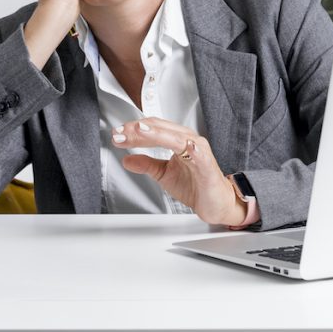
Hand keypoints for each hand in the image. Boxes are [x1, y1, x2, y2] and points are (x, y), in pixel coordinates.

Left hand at [111, 117, 246, 226]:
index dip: (134, 130)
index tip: (117, 135)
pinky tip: (177, 143)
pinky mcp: (206, 163)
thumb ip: (147, 164)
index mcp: (178, 140)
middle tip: (119, 134)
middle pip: (160, 128)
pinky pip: (197, 152)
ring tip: (138, 131)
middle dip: (137, 130)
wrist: (215, 203)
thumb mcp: (164, 174)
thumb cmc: (195, 185)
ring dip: (154, 134)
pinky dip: (189, 147)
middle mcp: (188, 140)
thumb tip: (127, 160)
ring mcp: (199, 150)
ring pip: (174, 136)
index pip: (153, 128)